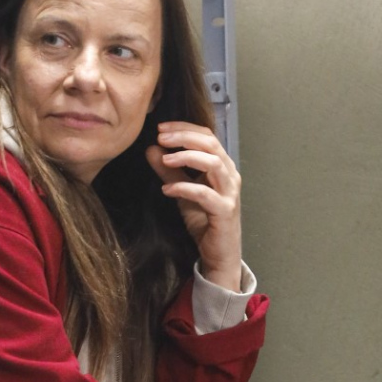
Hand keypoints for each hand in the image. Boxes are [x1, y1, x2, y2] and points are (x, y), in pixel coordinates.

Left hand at [146, 121, 241, 290]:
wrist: (218, 253)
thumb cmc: (204, 220)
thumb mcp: (182, 190)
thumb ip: (169, 170)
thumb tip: (151, 148)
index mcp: (222, 166)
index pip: (207, 136)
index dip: (184, 128)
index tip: (161, 128)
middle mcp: (230, 175)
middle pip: (211, 144)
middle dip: (184, 137)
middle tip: (161, 137)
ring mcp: (230, 192)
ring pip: (213, 163)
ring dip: (187, 157)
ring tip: (165, 159)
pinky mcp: (225, 211)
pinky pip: (205, 194)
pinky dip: (185, 188)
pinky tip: (167, 189)